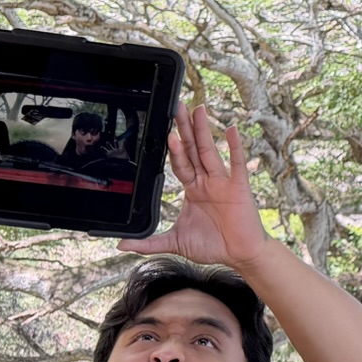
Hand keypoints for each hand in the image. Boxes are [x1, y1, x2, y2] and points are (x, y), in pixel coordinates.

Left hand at [120, 103, 271, 269]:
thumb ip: (149, 242)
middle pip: (193, 149)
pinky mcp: (238, 186)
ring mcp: (222, 181)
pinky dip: (234, 146)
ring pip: (209, 151)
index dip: (173, 148)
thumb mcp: (175, 242)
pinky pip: (235, 163)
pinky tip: (231, 130)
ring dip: (203, 130)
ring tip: (197, 109)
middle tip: (177, 106)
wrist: (240, 254)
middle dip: (185, 128)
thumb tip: (121, 243)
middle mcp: (207, 181)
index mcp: (193, 189)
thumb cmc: (213, 245)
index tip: (166, 131)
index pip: (180, 163)